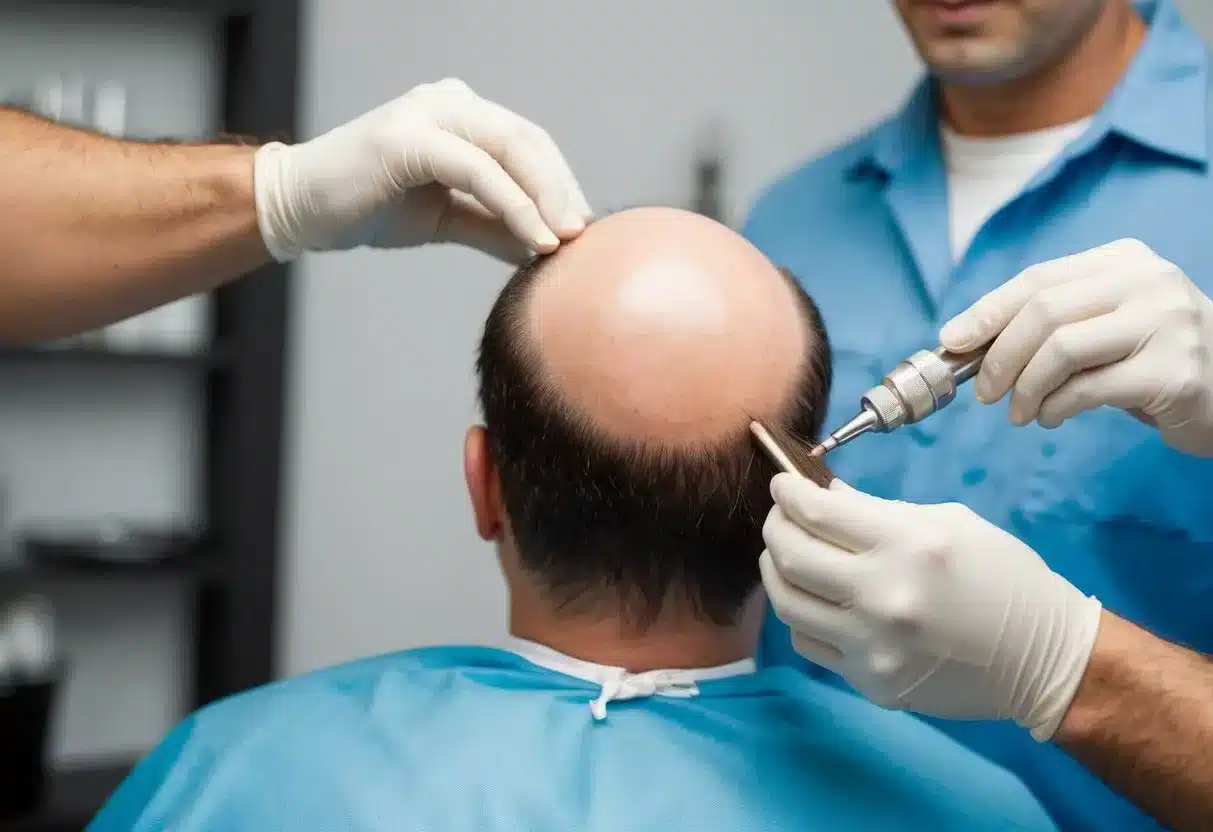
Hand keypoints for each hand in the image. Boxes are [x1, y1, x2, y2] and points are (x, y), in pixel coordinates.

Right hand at [253, 78, 591, 263]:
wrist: (299, 208)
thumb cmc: (368, 207)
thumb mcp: (446, 218)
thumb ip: (494, 226)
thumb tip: (543, 249)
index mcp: (460, 115)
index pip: (529, 145)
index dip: (561, 186)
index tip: (580, 229)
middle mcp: (449, 102)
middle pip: (529, 143)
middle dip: (562, 191)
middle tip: (583, 237)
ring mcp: (428, 113)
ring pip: (510, 150)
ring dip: (545, 199)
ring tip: (565, 241)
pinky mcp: (410, 137)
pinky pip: (479, 171)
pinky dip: (514, 206)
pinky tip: (534, 239)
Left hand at [759, 473, 1102, 739]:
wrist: (1043, 658)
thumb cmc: (1002, 578)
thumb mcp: (948, 523)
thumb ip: (878, 511)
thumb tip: (824, 498)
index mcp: (909, 546)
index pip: (818, 513)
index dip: (787, 494)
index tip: (781, 486)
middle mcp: (885, 597)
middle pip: (791, 557)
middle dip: (774, 527)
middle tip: (779, 517)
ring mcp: (874, 646)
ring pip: (788, 604)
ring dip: (775, 572)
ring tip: (784, 555)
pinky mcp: (872, 683)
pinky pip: (809, 643)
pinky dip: (802, 614)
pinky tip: (814, 598)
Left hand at [938, 239, 1212, 456]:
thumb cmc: (1153, 358)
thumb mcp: (1106, 323)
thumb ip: (1051, 323)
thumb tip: (967, 342)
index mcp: (1122, 260)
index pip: (1037, 279)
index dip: (987, 312)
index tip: (953, 342)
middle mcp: (1148, 282)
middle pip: (1044, 312)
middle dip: (999, 357)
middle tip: (985, 393)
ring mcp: (1167, 323)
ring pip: (1062, 348)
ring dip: (1024, 388)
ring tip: (1019, 413)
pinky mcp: (1174, 372)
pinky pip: (1088, 388)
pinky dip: (1055, 407)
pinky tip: (1050, 418)